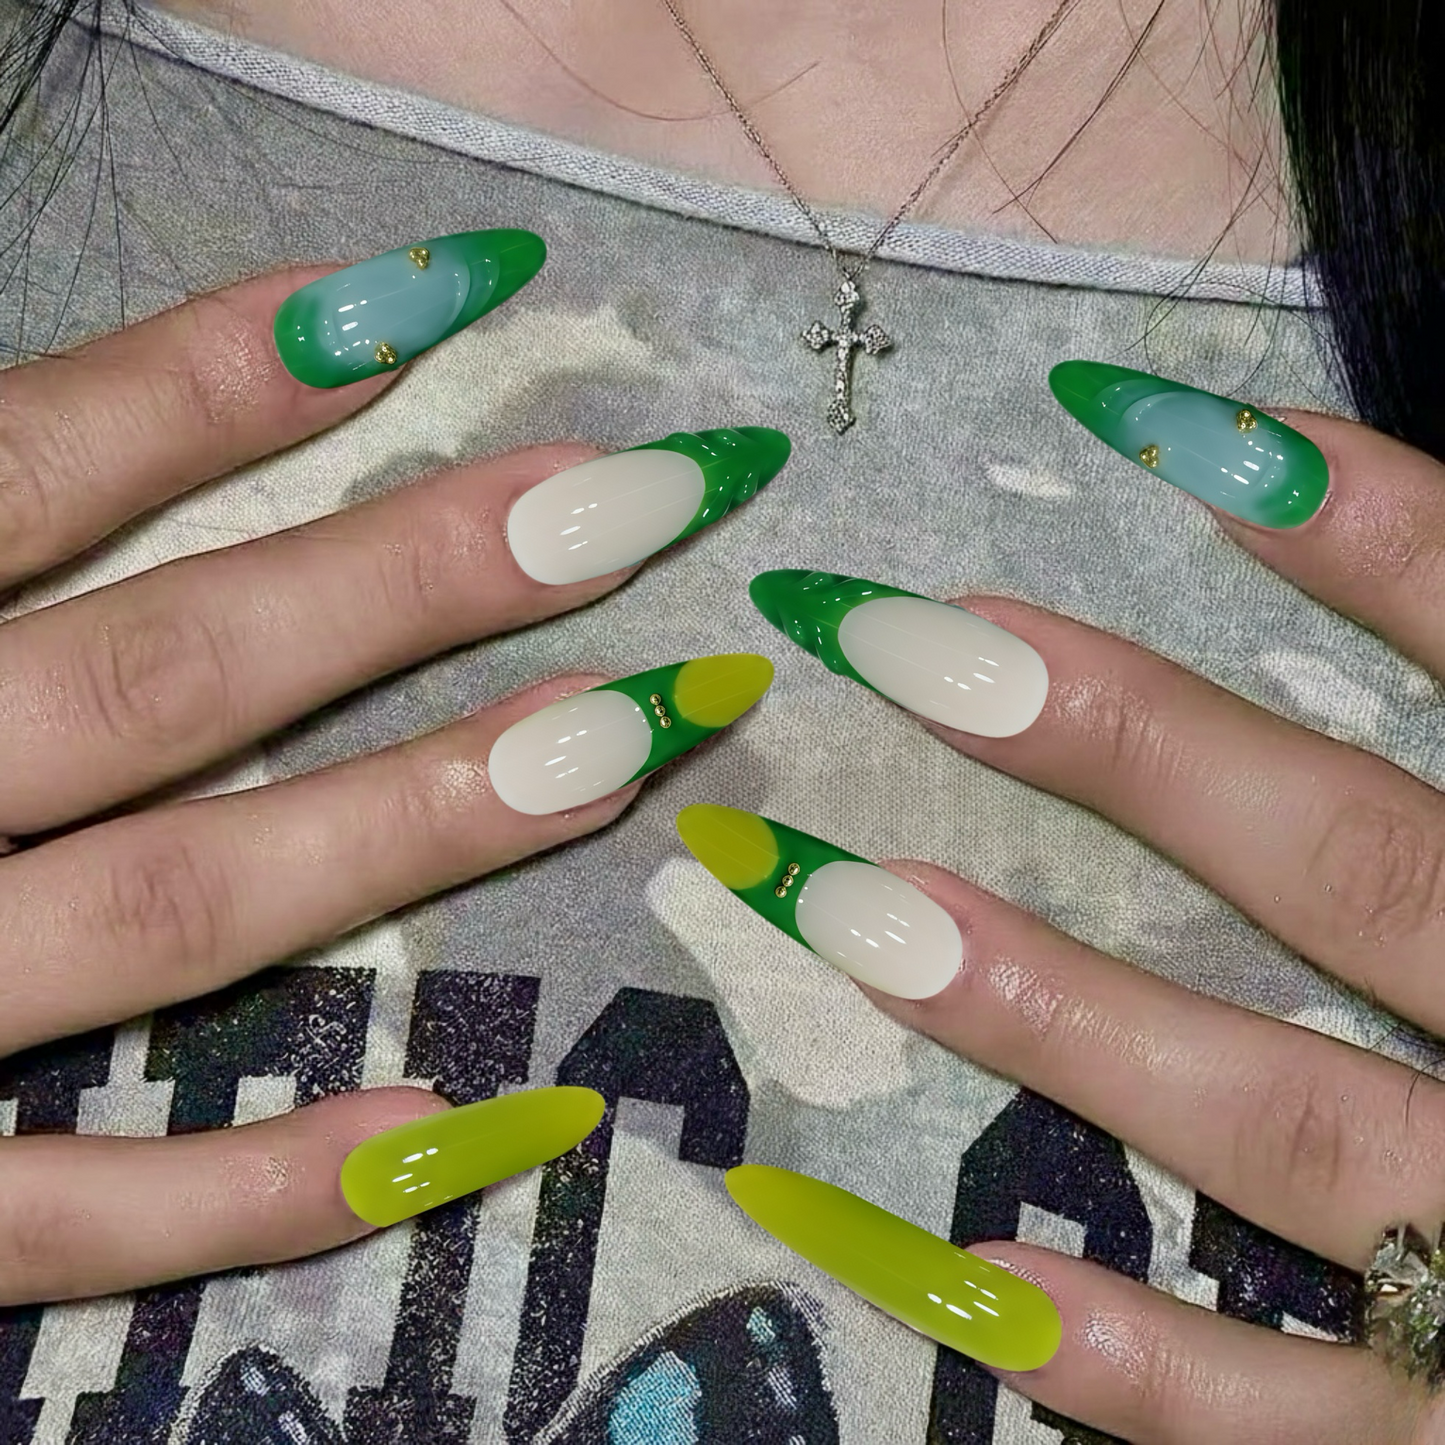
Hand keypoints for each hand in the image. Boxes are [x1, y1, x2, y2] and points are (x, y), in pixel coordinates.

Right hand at [0, 264, 776, 1305]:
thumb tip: (90, 425)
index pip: (24, 462)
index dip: (231, 374)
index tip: (448, 299)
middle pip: (167, 669)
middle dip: (409, 582)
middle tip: (635, 505)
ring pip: (175, 909)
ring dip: (411, 825)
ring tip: (623, 738)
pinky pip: (80, 1216)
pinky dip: (267, 1187)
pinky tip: (468, 1124)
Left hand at [861, 410, 1444, 1441]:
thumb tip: (1371, 582)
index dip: (1382, 543)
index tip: (1174, 436)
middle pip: (1358, 868)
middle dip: (1134, 748)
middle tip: (909, 644)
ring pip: (1283, 1120)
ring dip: (1056, 1016)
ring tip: (856, 913)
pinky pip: (1303, 1422)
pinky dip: (1149, 1368)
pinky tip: (984, 1283)